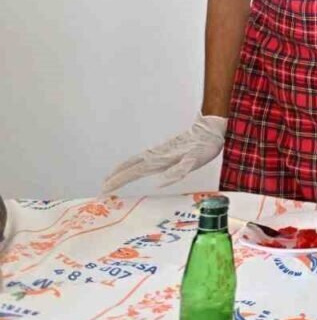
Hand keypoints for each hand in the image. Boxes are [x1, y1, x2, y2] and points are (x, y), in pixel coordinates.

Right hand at [102, 114, 227, 191]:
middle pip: (129, 166)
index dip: (119, 181)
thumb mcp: (194, 161)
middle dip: (115, 177)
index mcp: (160, 160)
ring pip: (134, 162)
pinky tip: (133, 168)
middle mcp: (156, 155)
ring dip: (121, 170)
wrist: (210, 129)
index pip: (134, 172)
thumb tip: (159, 182)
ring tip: (110, 178)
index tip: (105, 190)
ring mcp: (159, 152)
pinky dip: (132, 165)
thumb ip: (178, 171)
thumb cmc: (204, 147)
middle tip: (102, 188)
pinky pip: (142, 159)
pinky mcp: (163, 150)